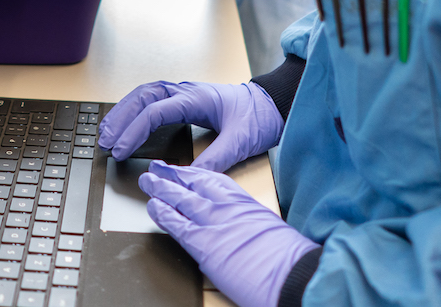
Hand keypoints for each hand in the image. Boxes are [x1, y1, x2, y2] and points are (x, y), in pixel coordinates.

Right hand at [98, 80, 282, 173]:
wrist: (271, 104)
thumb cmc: (258, 118)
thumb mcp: (240, 142)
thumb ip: (214, 160)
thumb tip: (186, 177)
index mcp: (196, 98)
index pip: (154, 112)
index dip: (134, 131)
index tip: (121, 150)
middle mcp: (185, 91)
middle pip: (142, 97)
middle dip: (120, 119)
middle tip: (104, 141)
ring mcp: (183, 92)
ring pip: (144, 94)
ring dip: (123, 111)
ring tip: (106, 132)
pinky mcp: (184, 98)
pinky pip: (152, 98)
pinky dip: (134, 109)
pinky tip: (125, 121)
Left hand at [141, 162, 318, 306]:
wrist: (292, 273)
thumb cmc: (287, 256)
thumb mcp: (266, 226)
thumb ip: (245, 220)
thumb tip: (234, 226)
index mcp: (243, 199)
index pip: (210, 178)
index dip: (192, 173)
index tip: (182, 169)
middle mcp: (226, 205)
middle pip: (191, 183)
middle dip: (171, 175)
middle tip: (157, 168)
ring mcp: (213, 222)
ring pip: (179, 198)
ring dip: (160, 189)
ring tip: (148, 182)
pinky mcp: (203, 243)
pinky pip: (176, 224)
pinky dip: (162, 214)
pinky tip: (152, 207)